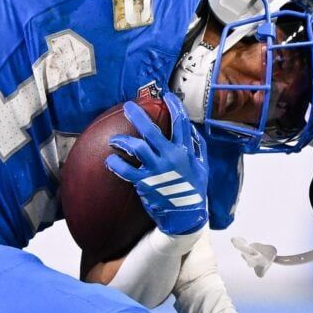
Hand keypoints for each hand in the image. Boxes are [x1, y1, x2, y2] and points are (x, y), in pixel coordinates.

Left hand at [106, 97, 211, 235]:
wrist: (186, 216)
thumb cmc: (194, 190)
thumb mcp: (203, 167)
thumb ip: (197, 148)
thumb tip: (191, 130)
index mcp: (185, 152)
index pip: (181, 124)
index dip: (174, 107)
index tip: (167, 96)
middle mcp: (170, 157)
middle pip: (151, 131)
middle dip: (138, 115)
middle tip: (127, 106)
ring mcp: (157, 170)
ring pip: (137, 147)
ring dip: (123, 140)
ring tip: (115, 139)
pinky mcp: (144, 183)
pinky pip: (126, 170)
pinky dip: (116, 164)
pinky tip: (110, 159)